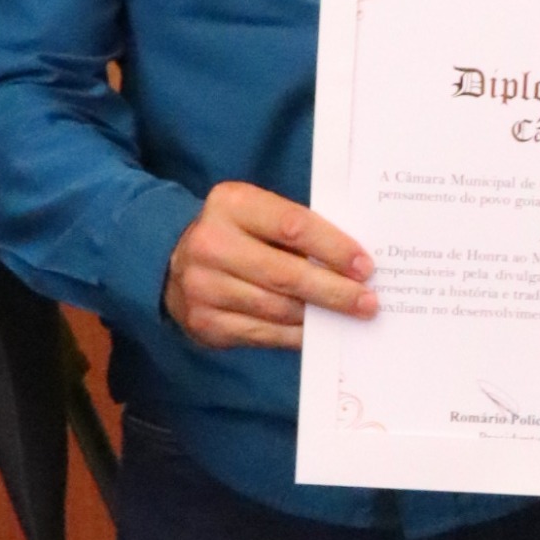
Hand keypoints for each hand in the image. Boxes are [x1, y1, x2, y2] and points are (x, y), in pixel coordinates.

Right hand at [163, 182, 378, 352]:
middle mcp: (211, 244)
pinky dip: (296, 335)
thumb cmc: (235, 233)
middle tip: (368, 302)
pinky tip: (318, 332)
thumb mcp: (256, 213)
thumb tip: (352, 264)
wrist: (171, 262)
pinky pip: (263, 333)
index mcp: (230, 204)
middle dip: (334, 291)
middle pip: (286, 274)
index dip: (334, 248)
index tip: (365, 266)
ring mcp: (203, 287)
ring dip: (319, 316)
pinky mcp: (204, 322)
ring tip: (350, 316)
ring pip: (277, 308)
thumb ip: (295, 229)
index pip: (293, 225)